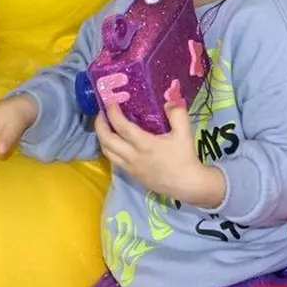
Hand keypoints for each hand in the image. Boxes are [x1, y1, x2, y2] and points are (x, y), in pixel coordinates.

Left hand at [95, 101, 224, 205]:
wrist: (186, 184)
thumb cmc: (185, 157)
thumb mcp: (185, 132)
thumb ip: (177, 114)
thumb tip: (167, 102)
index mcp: (145, 145)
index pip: (122, 127)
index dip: (113, 114)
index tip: (110, 102)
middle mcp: (133, 157)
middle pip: (107, 141)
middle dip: (100, 125)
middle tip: (102, 113)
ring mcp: (130, 167)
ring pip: (107, 152)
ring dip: (103, 137)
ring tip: (105, 126)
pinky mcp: (131, 175)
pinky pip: (114, 160)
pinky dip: (110, 148)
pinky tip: (116, 142)